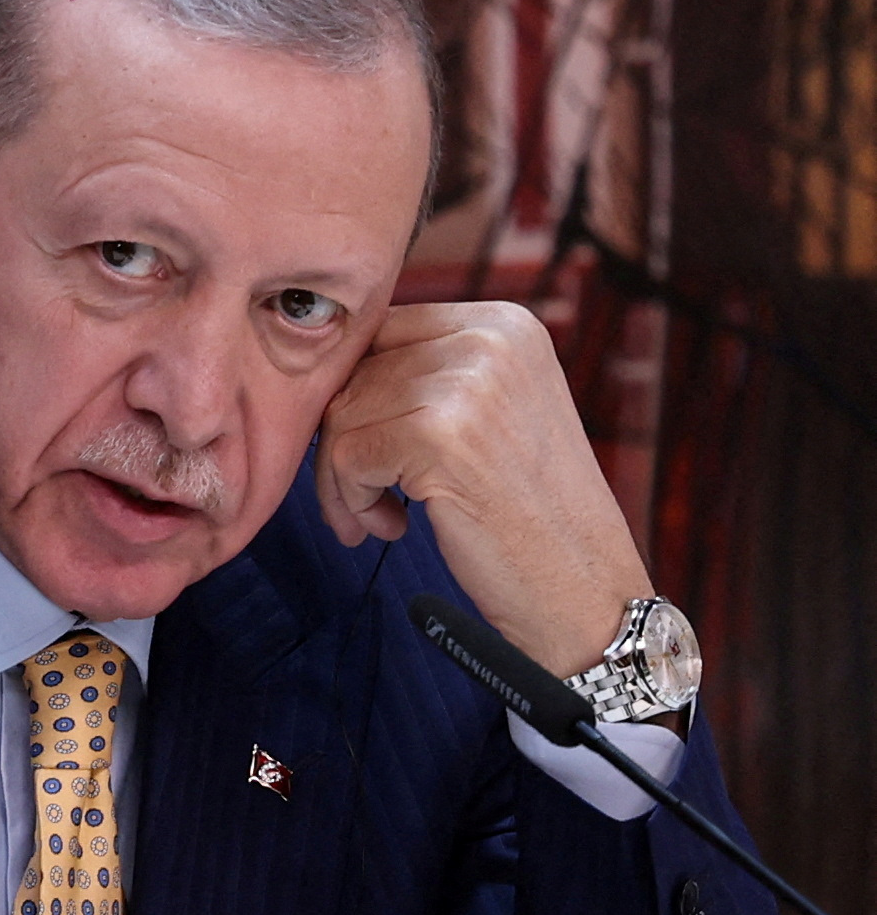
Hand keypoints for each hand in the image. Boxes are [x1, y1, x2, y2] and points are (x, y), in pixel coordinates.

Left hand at [313, 301, 649, 676]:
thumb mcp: (493, 412)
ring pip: (341, 414)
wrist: (586, 591)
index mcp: (503, 323)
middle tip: (367, 499)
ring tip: (380, 517)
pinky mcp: (439, 436)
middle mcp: (489, 338)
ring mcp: (466, 384)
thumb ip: (428, 375)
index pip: (381, 332)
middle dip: (343, 441)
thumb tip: (327, 369)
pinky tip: (391, 527)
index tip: (366, 449)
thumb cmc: (528, 513)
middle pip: (356, 372)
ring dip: (343, 479)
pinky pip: (346, 455)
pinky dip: (351, 500)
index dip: (357, 394)